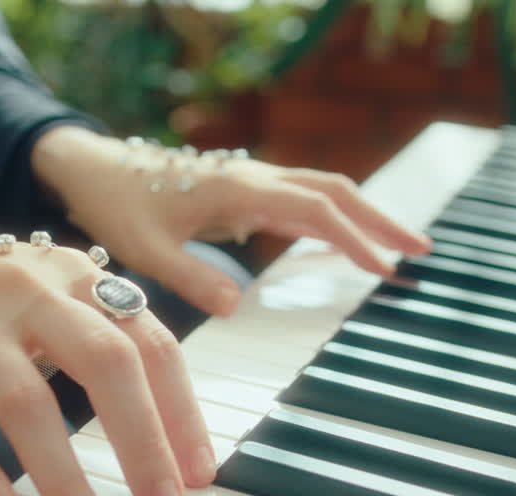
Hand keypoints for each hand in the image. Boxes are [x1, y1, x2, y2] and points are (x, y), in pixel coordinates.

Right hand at [0, 206, 215, 495]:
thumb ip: (99, 335)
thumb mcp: (45, 294)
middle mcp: (28, 285)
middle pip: (106, 363)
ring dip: (67, 484)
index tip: (201, 474)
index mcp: (74, 273)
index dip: (182, 411)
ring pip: (29, 404)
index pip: (150, 341)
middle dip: (145, 443)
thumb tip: (165, 427)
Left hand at [32, 126, 431, 316]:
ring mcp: (251, 182)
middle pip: (334, 191)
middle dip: (380, 219)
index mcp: (239, 189)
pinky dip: (331, 219)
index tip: (385, 268)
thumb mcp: (146, 249)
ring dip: (362, 216)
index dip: (354, 239)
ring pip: (322, 191)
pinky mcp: (243, 192)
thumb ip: (190, 276)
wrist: (94, 170)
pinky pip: (300, 200)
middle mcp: (253, 178)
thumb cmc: (117, 204)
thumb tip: (237, 306)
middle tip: (422, 250)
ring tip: (397, 249)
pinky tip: (343, 244)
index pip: (314, 210)